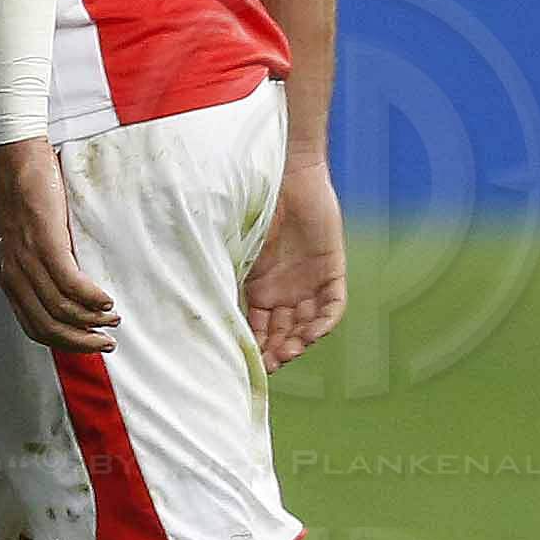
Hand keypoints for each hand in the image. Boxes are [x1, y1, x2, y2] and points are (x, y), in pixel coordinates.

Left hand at [0, 136, 115, 352]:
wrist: (15, 163)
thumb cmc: (26, 202)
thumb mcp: (27, 246)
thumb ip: (40, 272)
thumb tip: (71, 298)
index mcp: (9, 280)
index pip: (33, 328)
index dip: (65, 344)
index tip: (89, 345)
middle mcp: (13, 275)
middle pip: (47, 327)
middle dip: (81, 342)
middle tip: (107, 343)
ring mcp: (26, 260)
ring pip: (60, 309)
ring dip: (92, 320)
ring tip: (113, 318)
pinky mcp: (44, 242)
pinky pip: (69, 282)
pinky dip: (91, 297)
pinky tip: (107, 300)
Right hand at [241, 156, 347, 367]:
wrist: (284, 174)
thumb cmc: (251, 206)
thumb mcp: (235, 252)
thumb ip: (228, 281)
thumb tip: (206, 314)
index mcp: (257, 288)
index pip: (257, 328)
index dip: (255, 347)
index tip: (248, 363)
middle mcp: (284, 290)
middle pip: (283, 332)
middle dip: (276, 351)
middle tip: (269, 364)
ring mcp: (308, 282)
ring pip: (306, 325)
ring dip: (298, 342)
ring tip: (288, 352)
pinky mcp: (331, 271)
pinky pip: (333, 307)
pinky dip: (323, 323)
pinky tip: (311, 334)